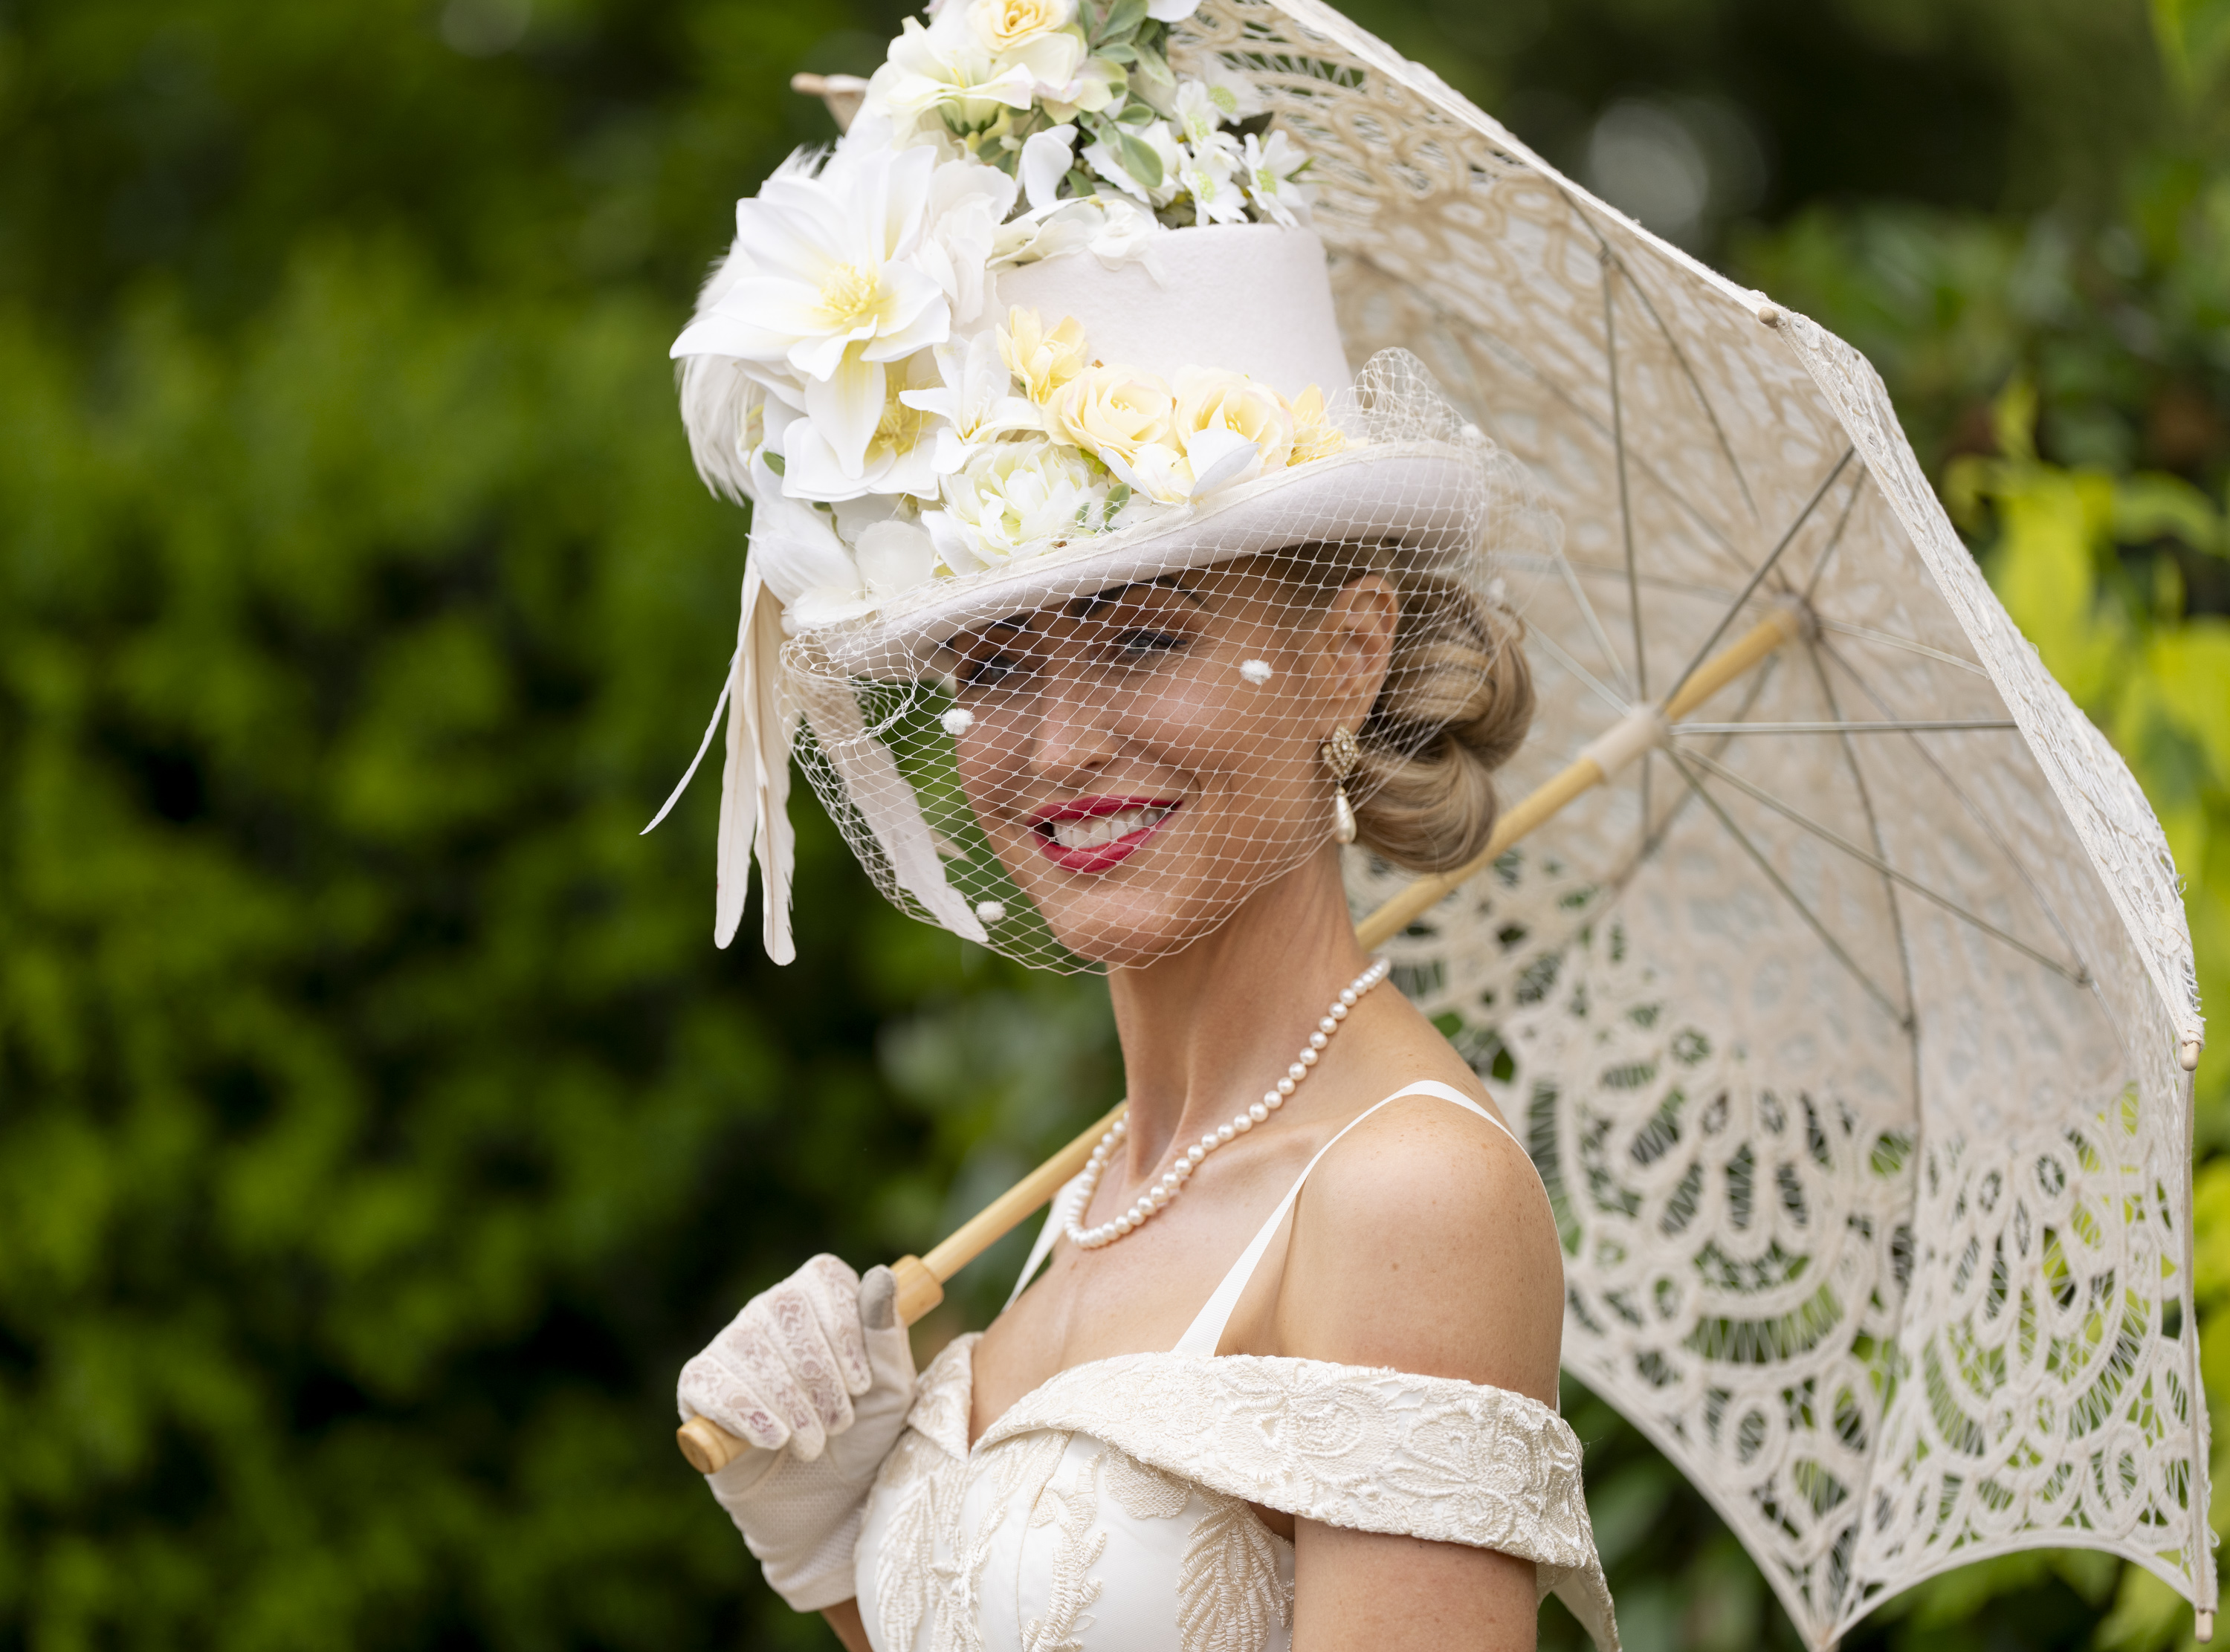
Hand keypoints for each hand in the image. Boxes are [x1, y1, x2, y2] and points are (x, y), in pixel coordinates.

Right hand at [678, 1254, 916, 1611]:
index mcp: (820, 1300)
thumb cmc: (865, 1439)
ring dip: (791, 1403)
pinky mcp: (698, 1386)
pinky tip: (775, 1440)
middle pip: (785, 1308)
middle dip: (820, 1375)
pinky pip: (713, 1382)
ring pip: (750, 1344)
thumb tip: (879, 1276)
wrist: (828, 1507)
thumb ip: (886, 1334)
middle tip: (839, 1424)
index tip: (862, 1383)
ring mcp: (730, 1345)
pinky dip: (750, 1414)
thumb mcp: (893, 1389)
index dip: (844, 1327)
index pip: (821, 1277)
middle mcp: (770, 1311)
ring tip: (813, 1444)